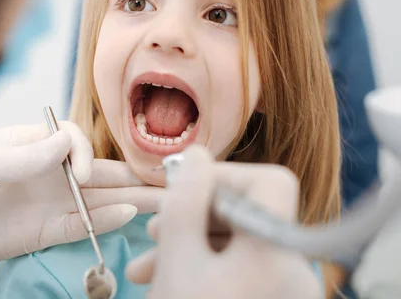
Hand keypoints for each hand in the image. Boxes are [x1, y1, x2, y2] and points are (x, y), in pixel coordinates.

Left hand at [0, 122, 161, 275]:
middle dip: (131, 173)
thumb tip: (68, 143)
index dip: (84, 156)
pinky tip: (128, 216)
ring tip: (164, 201)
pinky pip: (81, 225)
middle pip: (99, 171)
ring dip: (130, 199)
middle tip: (169, 178)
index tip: (76, 173)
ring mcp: (48, 202)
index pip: (76, 143)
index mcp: (35, 143)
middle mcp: (48, 171)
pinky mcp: (42, 231)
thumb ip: (28, 154)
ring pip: (98, 199)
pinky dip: (104, 221)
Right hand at [125, 145, 320, 298]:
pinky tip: (167, 278)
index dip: (226, 174)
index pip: (272, 182)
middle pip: (250, 213)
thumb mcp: (176, 259)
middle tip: (156, 227)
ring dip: (191, 242)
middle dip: (195, 213)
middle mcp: (292, 270)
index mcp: (275, 253)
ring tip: (148, 260)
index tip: (184, 185)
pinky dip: (205, 266)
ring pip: (237, 244)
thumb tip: (195, 155)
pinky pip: (240, 270)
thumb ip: (184, 201)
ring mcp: (284, 291)